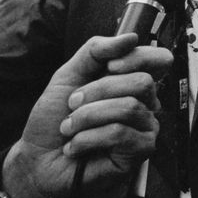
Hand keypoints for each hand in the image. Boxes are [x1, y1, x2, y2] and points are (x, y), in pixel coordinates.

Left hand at [2, 33, 170, 197]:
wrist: (38, 160)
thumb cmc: (54, 121)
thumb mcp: (68, 76)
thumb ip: (96, 51)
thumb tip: (131, 37)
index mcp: (131, 82)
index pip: (159, 60)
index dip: (138, 57)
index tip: (109, 66)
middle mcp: (145, 104)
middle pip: (142, 82)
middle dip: (98, 91)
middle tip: (73, 103)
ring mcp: (146, 128)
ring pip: (130, 107)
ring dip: (87, 117)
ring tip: (70, 129)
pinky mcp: (141, 152)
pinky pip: (121, 134)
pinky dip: (89, 138)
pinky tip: (76, 147)